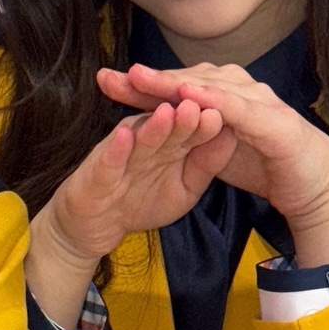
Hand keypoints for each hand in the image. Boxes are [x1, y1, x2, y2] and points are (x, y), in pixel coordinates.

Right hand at [27, 97, 228, 329]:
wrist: (95, 227)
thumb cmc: (141, 202)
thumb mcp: (185, 188)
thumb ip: (207, 163)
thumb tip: (233, 133)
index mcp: (170, 140)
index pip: (193, 125)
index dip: (210, 117)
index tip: (231, 112)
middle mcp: (145, 139)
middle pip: (168, 125)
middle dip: (185, 115)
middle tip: (202, 103)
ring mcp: (120, 153)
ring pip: (140, 138)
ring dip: (154, 126)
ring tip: (170, 112)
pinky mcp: (97, 172)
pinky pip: (108, 159)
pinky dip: (116, 148)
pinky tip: (125, 136)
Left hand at [99, 63, 328, 267]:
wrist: (315, 184)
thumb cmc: (265, 162)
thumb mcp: (214, 149)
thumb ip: (188, 133)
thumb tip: (152, 124)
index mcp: (223, 95)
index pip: (176, 86)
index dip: (142, 84)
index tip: (106, 82)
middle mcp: (239, 89)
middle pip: (187, 79)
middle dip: (150, 78)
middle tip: (114, 75)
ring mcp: (258, 101)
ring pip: (210, 87)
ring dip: (176, 82)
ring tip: (142, 79)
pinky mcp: (274, 121)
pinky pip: (240, 108)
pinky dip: (215, 100)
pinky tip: (190, 96)